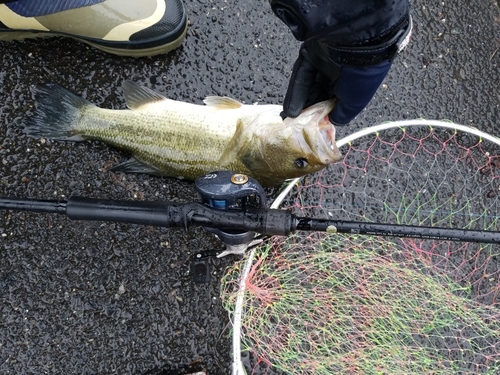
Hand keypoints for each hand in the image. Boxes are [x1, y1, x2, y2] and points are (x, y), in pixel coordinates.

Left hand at [270, 0, 411, 124]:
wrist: (356, 39)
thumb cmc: (362, 73)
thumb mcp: (355, 101)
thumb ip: (342, 114)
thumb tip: (332, 123)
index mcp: (352, 82)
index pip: (335, 101)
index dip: (324, 114)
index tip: (314, 127)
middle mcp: (338, 72)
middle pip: (319, 94)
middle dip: (309, 110)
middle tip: (298, 126)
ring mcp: (323, 62)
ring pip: (309, 87)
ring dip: (300, 104)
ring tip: (291, 120)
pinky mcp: (310, 53)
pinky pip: (301, 75)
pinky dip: (295, 93)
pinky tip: (290, 109)